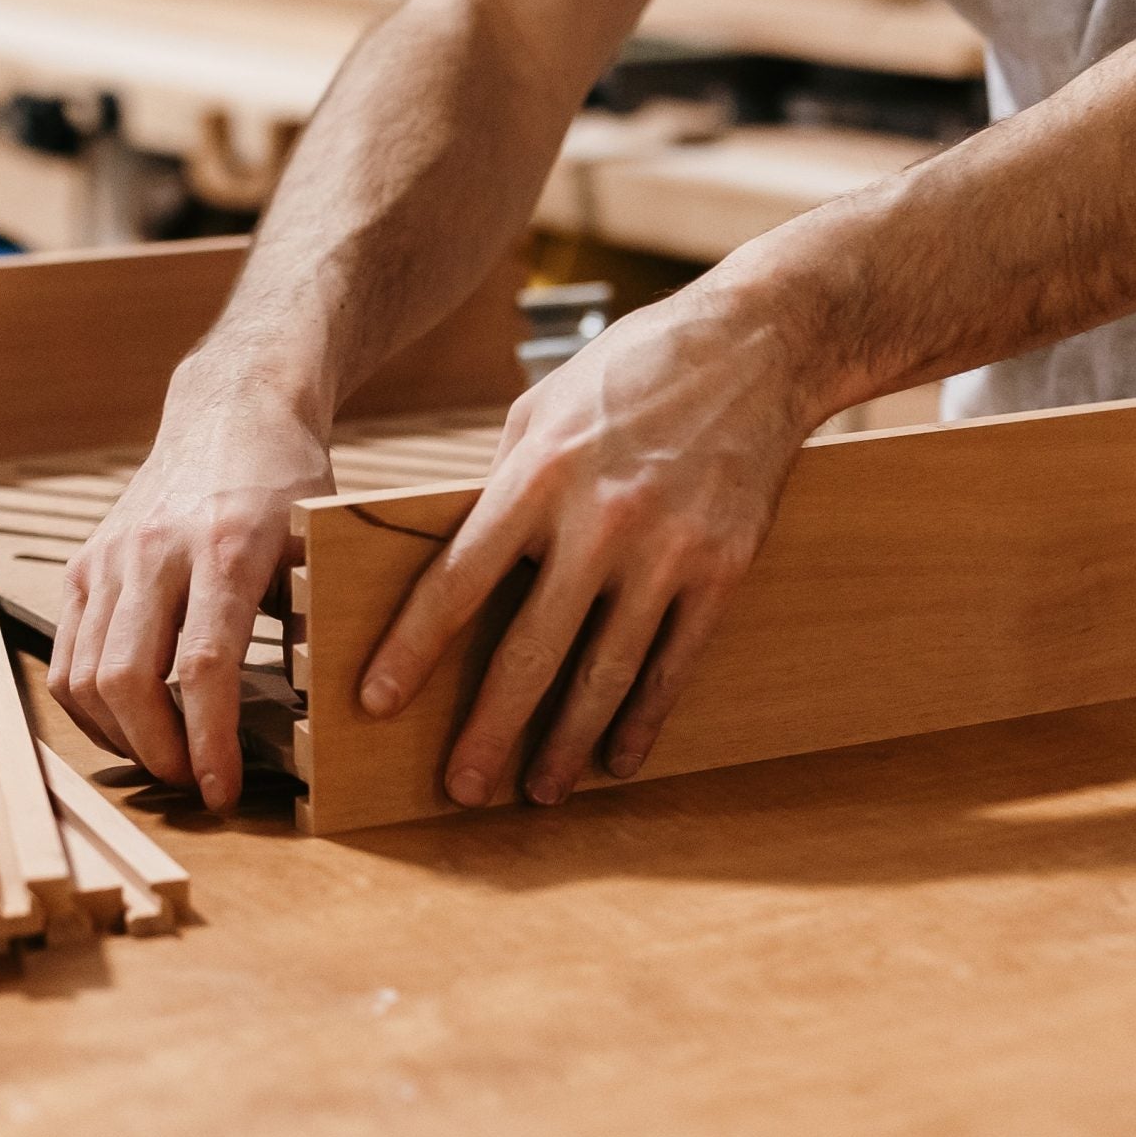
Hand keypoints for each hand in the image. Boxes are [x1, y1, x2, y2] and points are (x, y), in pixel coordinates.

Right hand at [50, 363, 333, 810]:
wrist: (231, 411)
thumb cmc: (288, 483)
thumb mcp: (322, 542)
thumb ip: (317, 618)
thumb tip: (329, 710)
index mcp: (225, 548)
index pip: (202, 665)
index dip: (209, 739)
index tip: (222, 790)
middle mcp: (155, 552)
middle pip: (128, 679)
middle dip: (158, 751)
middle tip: (193, 785)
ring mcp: (111, 558)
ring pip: (87, 676)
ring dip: (122, 737)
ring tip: (167, 762)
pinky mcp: (84, 565)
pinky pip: (68, 656)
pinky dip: (90, 707)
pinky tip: (130, 727)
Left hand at [361, 286, 820, 807]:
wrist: (758, 345)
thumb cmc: (634, 370)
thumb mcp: (543, 409)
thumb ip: (503, 487)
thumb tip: (462, 564)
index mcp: (540, 474)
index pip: (460, 580)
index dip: (415, 648)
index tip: (377, 701)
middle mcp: (601, 519)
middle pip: (531, 649)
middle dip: (489, 730)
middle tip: (460, 788)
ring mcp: (668, 549)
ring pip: (606, 673)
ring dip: (566, 744)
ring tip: (538, 791)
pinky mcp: (723, 567)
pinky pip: (675, 663)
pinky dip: (644, 719)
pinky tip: (618, 757)